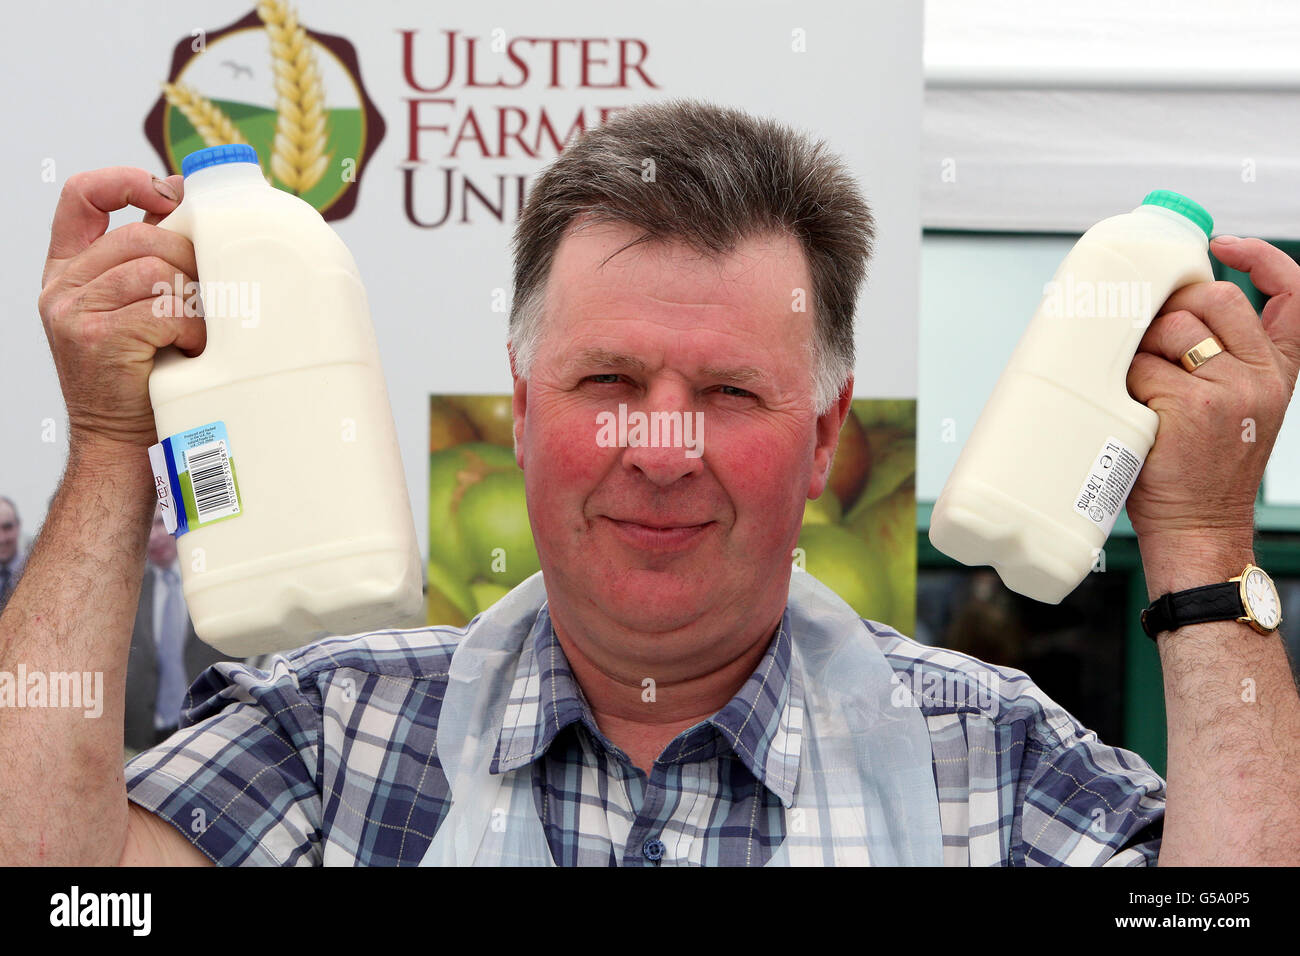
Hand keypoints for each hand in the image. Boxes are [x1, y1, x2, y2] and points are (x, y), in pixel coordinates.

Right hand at [37, 168, 203, 457]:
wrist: (121, 446)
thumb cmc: (148, 379)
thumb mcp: (140, 312)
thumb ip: (153, 270)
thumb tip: (207, 224)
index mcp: (70, 270)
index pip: (81, 197)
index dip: (126, 181)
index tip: (168, 192)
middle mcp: (64, 287)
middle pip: (141, 236)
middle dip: (189, 257)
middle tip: (210, 293)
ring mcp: (74, 312)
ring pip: (155, 269)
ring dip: (194, 298)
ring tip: (202, 329)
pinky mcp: (97, 338)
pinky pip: (162, 308)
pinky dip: (191, 326)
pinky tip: (196, 348)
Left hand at [1125, 237, 1299, 563]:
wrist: (1199, 530)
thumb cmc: (1197, 470)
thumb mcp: (1234, 407)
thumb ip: (1220, 359)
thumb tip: (1164, 306)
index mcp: (1278, 370)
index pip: (1292, 294)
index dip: (1260, 258)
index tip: (1223, 244)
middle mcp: (1262, 376)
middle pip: (1211, 298)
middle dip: (1171, 309)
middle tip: (1150, 346)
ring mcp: (1230, 390)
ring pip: (1171, 328)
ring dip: (1142, 351)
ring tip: (1141, 391)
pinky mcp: (1191, 406)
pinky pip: (1141, 367)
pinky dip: (1123, 385)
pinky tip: (1133, 413)